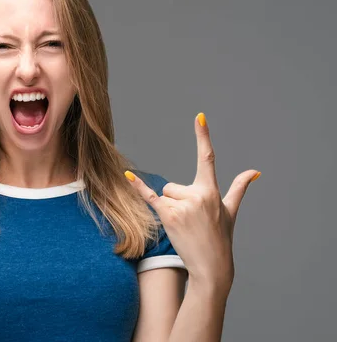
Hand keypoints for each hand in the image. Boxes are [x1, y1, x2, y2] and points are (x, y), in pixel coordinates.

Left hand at [125, 113, 259, 291]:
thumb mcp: (230, 211)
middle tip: (191, 221)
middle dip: (178, 201)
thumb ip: (239, 188)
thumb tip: (254, 171)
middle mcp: (197, 195)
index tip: (199, 117)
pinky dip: (138, 187)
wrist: (211, 266)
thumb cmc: (221, 237)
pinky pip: (149, 197)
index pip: (207, 158)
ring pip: (164, 196)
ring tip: (183, 226)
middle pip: (173, 186)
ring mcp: (181, 206)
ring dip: (169, 210)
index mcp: (211, 191)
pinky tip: (127, 176)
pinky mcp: (167, 216)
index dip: (203, 136)